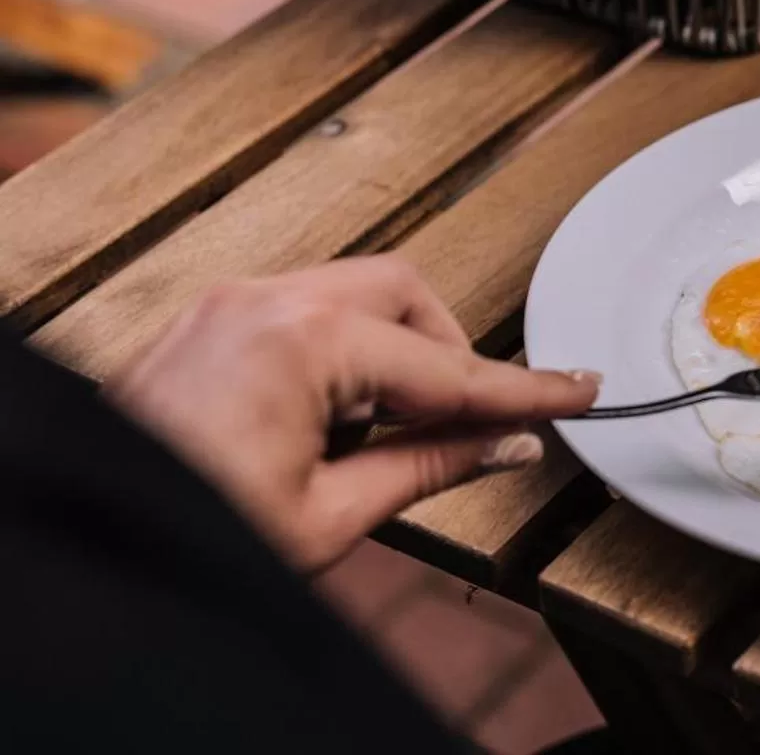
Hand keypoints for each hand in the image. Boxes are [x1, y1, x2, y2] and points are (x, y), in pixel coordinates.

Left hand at [106, 256, 598, 571]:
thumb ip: (428, 466)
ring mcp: (229, 305)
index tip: (578, 389)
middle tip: (468, 427)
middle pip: (404, 297)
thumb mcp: (327, 517)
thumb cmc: (188, 532)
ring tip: (380, 438)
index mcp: (300, 342)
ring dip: (393, 356)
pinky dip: (342, 356)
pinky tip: (333, 423)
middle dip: (447, 357)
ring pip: (357, 298)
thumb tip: (505, 443)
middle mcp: (263, 301)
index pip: (446, 366)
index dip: (522, 388)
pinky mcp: (208, 324)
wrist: (89, 554)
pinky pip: (306, 312)